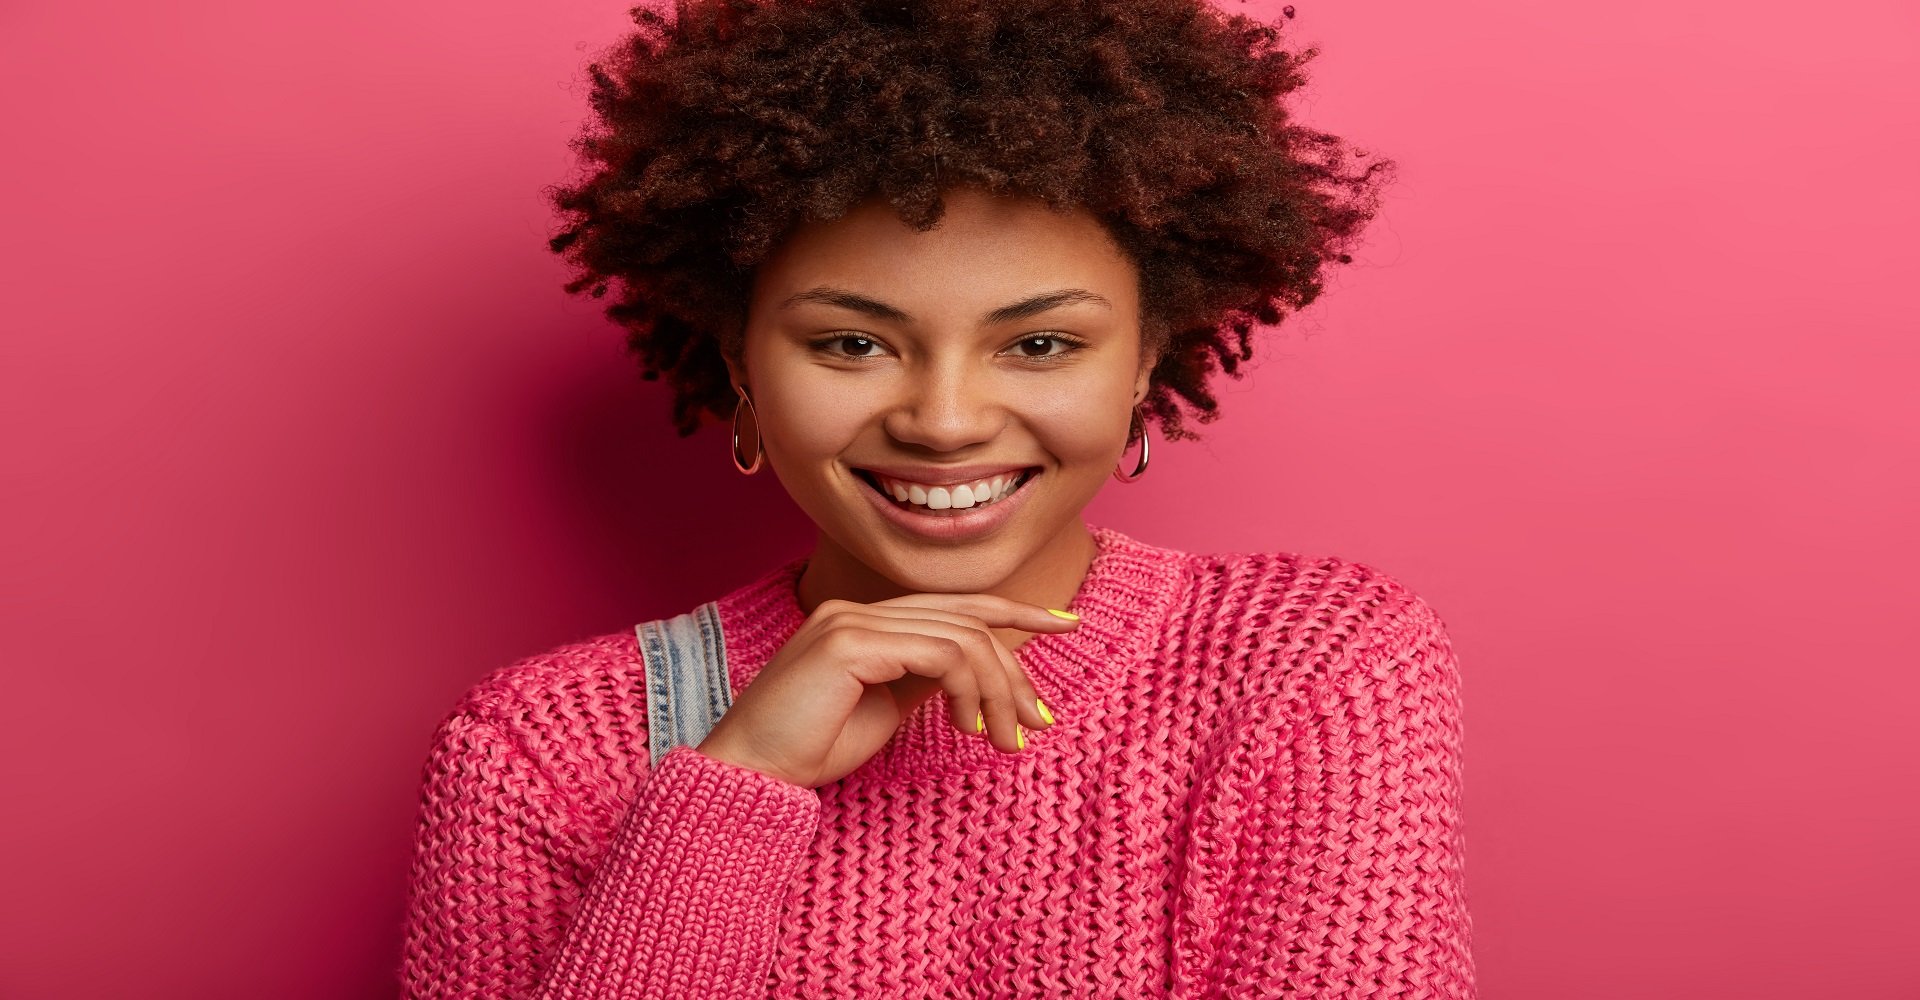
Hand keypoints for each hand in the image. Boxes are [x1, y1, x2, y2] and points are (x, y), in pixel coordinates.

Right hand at [694, 593, 1079, 787]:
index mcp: (865, 620)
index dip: (1015, 609)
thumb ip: (923, 678)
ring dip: (996, 690)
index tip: (1064, 622)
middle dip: (1014, 669)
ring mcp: (852, 619)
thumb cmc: (810, 750)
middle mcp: (858, 608)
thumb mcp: (884, 708)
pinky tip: (969, 726)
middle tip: (1036, 722)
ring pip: (962, 635)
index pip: (955, 603)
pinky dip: (968, 688)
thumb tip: (975, 672)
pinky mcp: (850, 640)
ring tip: (1006, 739)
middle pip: (968, 618)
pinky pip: (939, 652)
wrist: (752, 773)